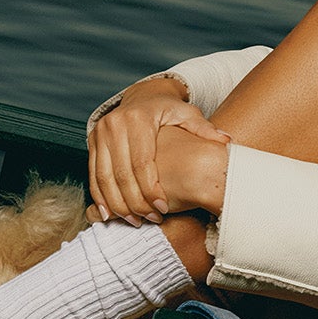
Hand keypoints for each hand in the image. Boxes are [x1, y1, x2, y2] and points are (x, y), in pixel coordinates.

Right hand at [87, 79, 230, 223]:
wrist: (143, 97)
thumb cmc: (169, 111)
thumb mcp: (188, 115)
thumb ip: (204, 129)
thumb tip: (225, 141)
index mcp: (138, 119)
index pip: (142, 162)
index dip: (151, 189)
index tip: (163, 209)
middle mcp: (115, 124)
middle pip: (121, 173)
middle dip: (135, 201)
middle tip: (150, 220)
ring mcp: (100, 133)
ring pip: (103, 177)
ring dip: (116, 204)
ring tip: (133, 221)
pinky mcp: (92, 142)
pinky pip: (93, 174)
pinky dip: (99, 197)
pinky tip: (110, 214)